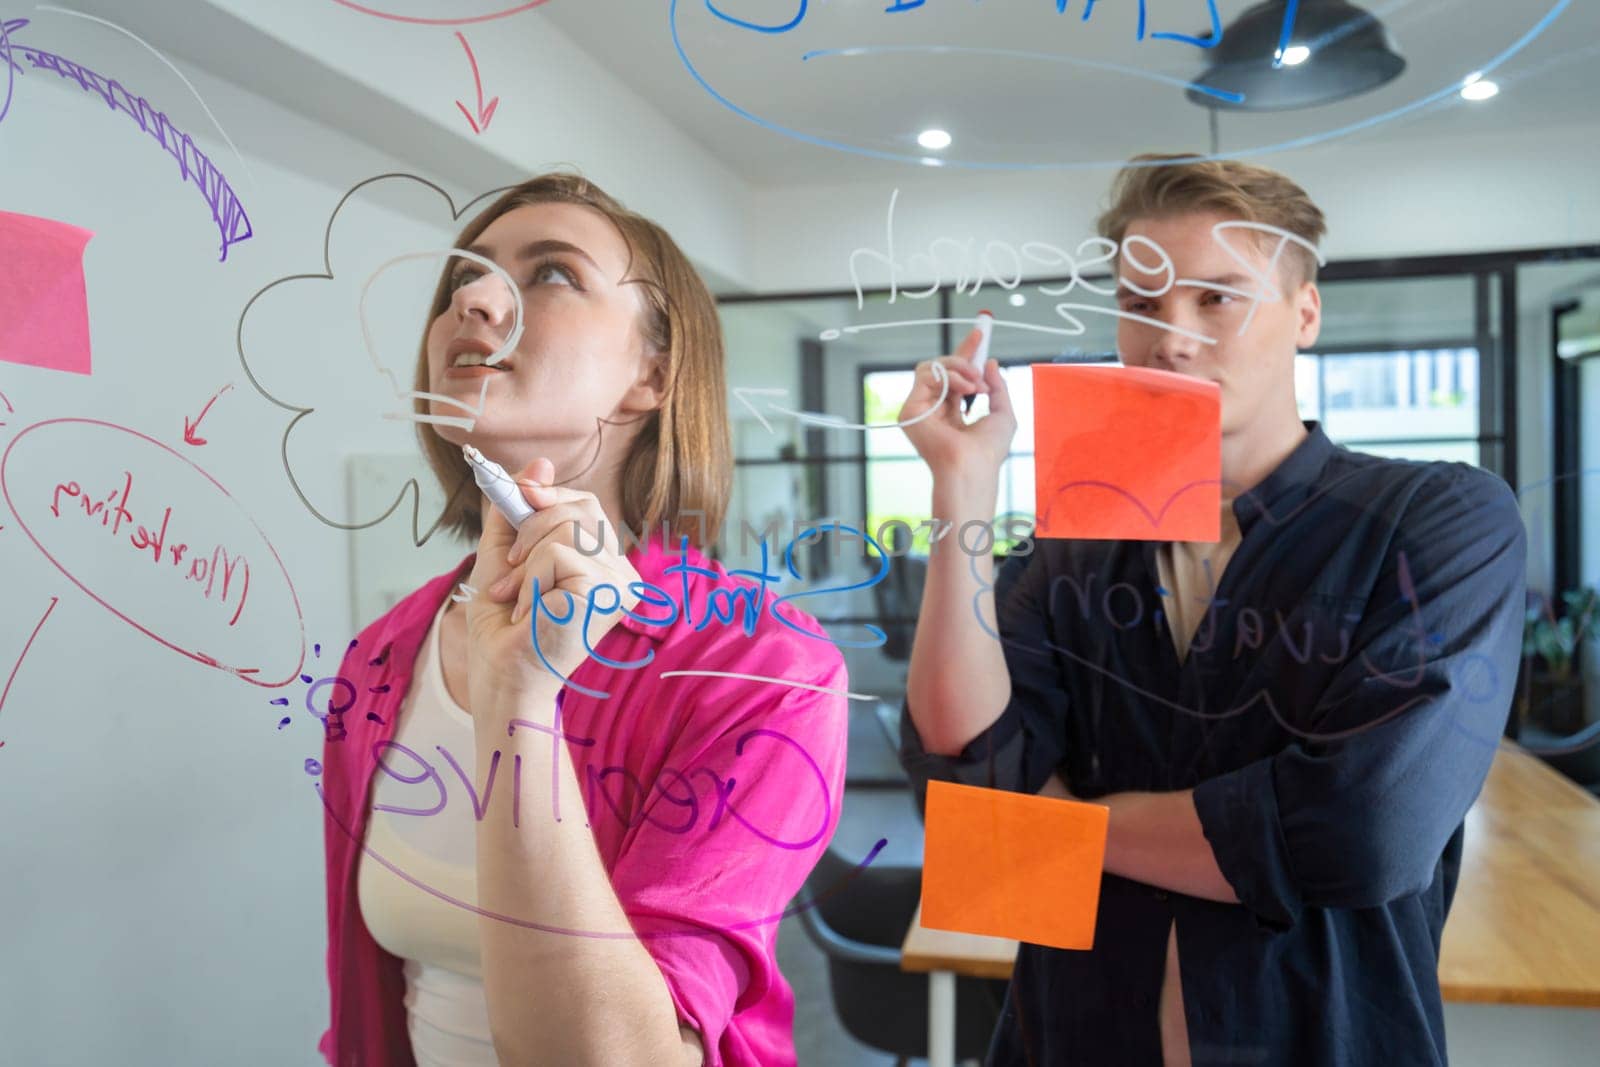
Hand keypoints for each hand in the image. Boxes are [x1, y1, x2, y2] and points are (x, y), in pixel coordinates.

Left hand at [464, 457, 640, 714]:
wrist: (502, 678)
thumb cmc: (504, 628)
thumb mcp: (504, 555)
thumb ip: (518, 510)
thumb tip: (539, 463)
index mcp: (604, 564)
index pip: (586, 504)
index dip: (548, 497)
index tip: (518, 500)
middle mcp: (621, 572)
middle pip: (583, 505)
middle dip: (533, 526)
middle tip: (512, 567)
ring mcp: (620, 582)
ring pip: (568, 525)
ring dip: (526, 559)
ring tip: (519, 597)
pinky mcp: (607, 591)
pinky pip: (557, 552)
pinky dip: (530, 578)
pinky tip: (530, 610)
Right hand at [898, 326, 1016, 482]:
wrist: (974, 466)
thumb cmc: (989, 451)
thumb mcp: (1003, 413)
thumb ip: (997, 387)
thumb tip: (990, 362)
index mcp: (951, 413)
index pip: (955, 377)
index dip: (966, 355)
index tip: (980, 336)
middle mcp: (933, 410)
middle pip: (940, 368)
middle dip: (962, 355)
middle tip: (980, 354)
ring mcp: (920, 410)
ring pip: (932, 368)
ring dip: (958, 368)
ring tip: (976, 384)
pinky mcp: (910, 410)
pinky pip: (926, 376)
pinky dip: (949, 377)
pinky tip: (966, 389)